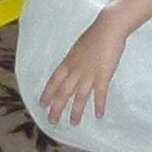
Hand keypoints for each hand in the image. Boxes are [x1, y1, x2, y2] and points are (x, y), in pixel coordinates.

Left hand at [42, 10, 135, 124]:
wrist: (108, 28)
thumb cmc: (94, 34)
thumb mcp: (78, 47)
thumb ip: (75, 59)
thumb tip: (72, 67)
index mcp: (68, 62)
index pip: (54, 81)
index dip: (48, 94)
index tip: (42, 104)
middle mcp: (75, 71)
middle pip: (63, 93)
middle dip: (57, 108)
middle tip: (52, 121)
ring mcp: (89, 75)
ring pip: (79, 97)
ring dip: (76, 111)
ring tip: (73, 123)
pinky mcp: (103, 76)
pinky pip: (100, 94)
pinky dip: (99, 105)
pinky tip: (99, 115)